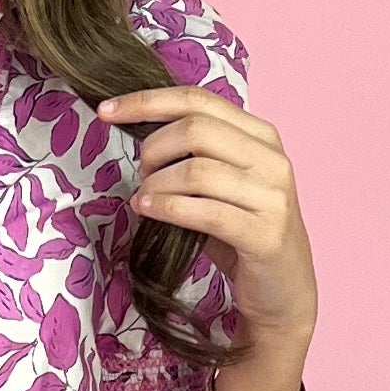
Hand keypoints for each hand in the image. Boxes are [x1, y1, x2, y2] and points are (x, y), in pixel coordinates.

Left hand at [96, 84, 318, 357]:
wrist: (283, 291)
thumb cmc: (241, 235)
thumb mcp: (221, 184)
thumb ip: (194, 155)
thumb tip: (140, 135)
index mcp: (261, 136)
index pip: (198, 100)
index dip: (147, 101)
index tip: (106, 111)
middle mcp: (271, 159)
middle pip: (195, 129)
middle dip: (153, 149)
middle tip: (141, 175)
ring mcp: (271, 196)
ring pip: (197, 170)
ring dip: (156, 184)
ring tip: (144, 200)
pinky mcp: (264, 234)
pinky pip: (205, 212)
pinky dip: (168, 208)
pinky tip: (148, 211)